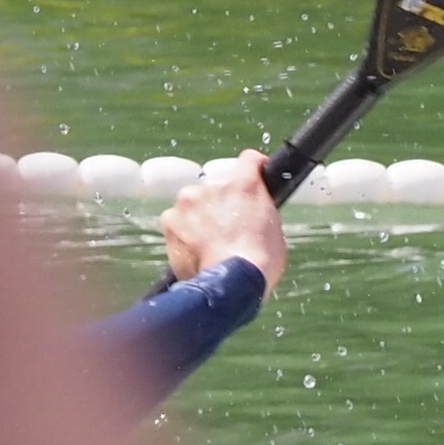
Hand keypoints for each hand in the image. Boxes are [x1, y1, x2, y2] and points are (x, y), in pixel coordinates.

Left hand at [158, 150, 286, 291]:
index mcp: (245, 182)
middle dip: (223, 201)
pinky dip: (184, 232)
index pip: (249, 160)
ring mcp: (188, 201)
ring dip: (201, 216)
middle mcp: (212, 184)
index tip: (254, 177)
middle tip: (230, 226)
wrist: (231, 284)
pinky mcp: (170, 220)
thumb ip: (259, 210)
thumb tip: (251, 214)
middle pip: (217, 184)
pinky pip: (177, 221)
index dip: (253, 169)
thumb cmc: (260, 262)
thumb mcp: (273, 228)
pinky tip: (195, 250)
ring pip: (194, 202)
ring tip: (210, 242)